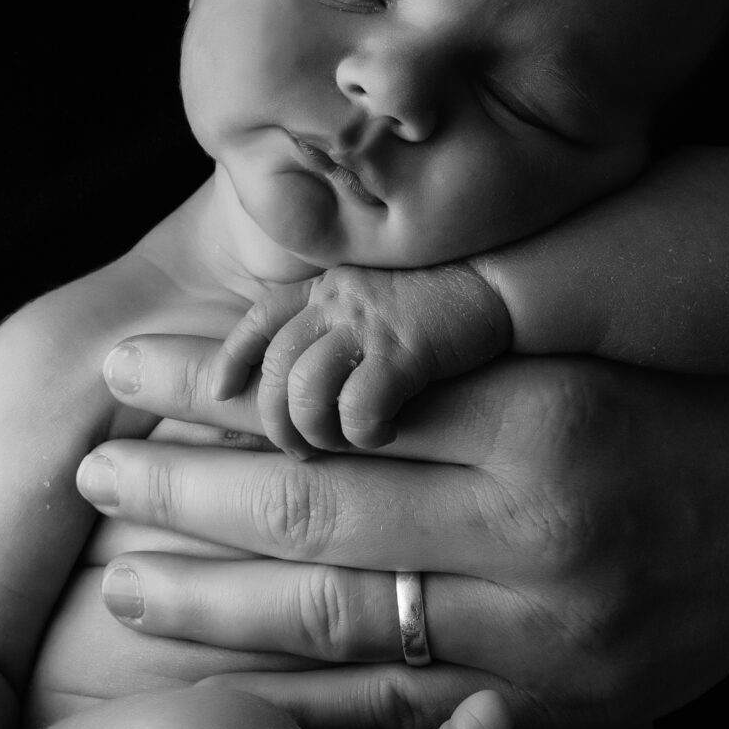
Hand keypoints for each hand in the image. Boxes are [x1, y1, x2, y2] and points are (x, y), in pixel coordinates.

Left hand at [84, 336, 728, 728]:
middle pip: (316, 510)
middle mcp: (537, 531)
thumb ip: (441, 352)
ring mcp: (545, 635)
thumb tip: (284, 350)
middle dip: (182, 491)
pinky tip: (228, 690)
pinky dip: (309, 700)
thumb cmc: (694, 397)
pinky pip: (406, 711)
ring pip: (343, 623)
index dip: (219, 390)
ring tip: (121, 588)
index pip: (339, 399)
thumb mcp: (581, 337)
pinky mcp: (558, 706)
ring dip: (214, 607)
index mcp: (540, 413)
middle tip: (93, 473)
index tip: (129, 372)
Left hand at [210, 263, 511, 455]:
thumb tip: (315, 388)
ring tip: (337, 447)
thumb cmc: (448, 303)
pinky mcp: (404, 348)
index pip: (259, 320)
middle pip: (274, 366)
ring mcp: (368, 323)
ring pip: (302, 388)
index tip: (221, 393)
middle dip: (271, 419)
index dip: (233, 358)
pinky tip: (384, 434)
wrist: (507, 279)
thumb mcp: (383, 307)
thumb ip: (345, 335)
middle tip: (297, 450)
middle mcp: (337, 301)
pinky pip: (357, 403)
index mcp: (327, 289)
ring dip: (313, 430)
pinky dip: (362, 431)